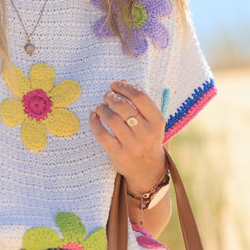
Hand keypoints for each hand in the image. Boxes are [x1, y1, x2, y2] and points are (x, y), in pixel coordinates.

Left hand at [89, 79, 166, 193]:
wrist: (148, 168)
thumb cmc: (147, 137)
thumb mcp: (150, 119)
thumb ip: (139, 100)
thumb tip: (123, 81)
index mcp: (157, 120)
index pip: (139, 96)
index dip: (124, 87)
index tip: (115, 85)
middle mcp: (146, 132)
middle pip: (123, 106)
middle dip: (111, 96)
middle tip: (107, 96)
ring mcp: (132, 145)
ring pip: (111, 119)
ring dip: (102, 108)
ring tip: (100, 107)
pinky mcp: (118, 154)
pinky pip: (101, 134)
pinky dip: (94, 121)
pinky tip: (93, 115)